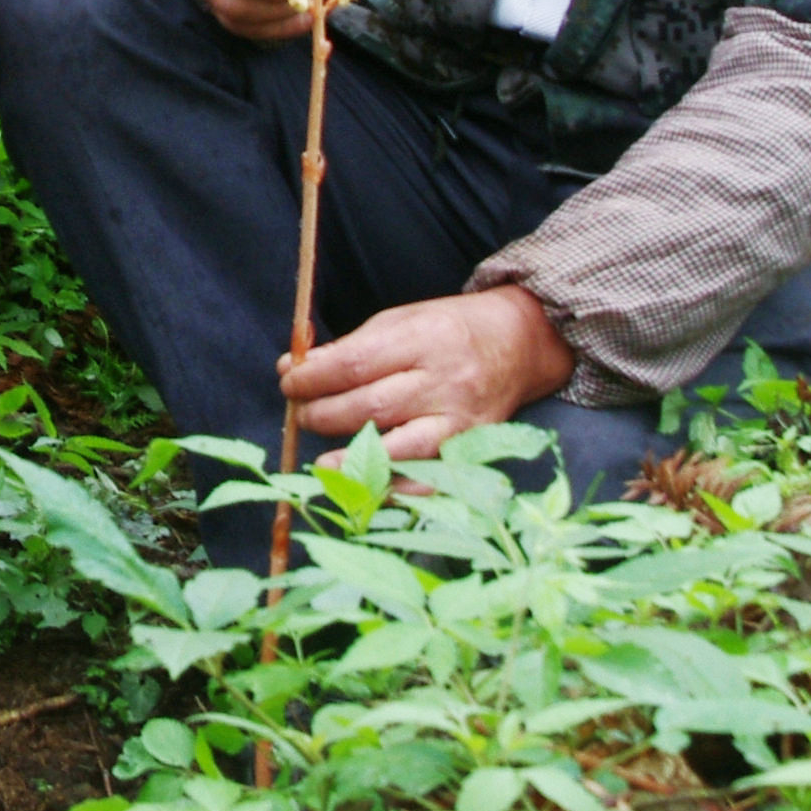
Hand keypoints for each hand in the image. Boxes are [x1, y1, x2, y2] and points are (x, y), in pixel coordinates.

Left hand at [276, 284, 572, 462]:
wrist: (521, 344)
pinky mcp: (471, 449)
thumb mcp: (400, 320)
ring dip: (354, 460)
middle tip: (301, 415)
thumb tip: (294, 368)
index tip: (289, 381)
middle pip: (374, 406)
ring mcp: (461, 419)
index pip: (357, 363)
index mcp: (423, 338)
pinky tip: (368, 489)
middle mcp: (445, 381)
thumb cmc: (448, 329)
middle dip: (324, 414)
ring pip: (402, 448)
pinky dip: (396, 489)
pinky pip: (431, 479)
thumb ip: (349, 348)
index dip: (314, 377)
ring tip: (323, 464)